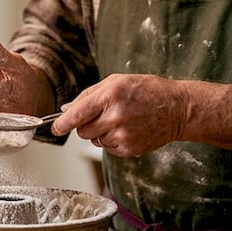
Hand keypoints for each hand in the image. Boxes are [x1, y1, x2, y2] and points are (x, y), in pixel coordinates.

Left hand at [51, 74, 188, 156]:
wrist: (176, 108)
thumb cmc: (146, 91)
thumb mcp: (116, 82)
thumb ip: (89, 95)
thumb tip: (66, 111)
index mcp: (110, 95)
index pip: (77, 115)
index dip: (62, 125)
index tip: (55, 129)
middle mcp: (115, 116)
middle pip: (82, 131)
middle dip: (85, 126)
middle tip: (101, 116)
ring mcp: (123, 135)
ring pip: (95, 141)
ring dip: (101, 133)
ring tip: (121, 120)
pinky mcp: (130, 148)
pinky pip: (108, 148)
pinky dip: (112, 141)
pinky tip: (128, 129)